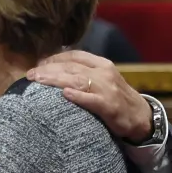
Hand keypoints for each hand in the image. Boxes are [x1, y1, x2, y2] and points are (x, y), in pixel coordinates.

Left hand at [26, 50, 152, 141]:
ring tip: (38, 81)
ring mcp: (107, 89)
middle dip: (48, 69)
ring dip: (56, 80)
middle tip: (30, 75)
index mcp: (101, 64)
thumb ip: (82, 73)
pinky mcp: (110, 106)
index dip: (54, 59)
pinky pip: (92, 100)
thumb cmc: (116, 98)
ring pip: (78, 80)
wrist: (141, 117)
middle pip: (71, 67)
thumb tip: (53, 71)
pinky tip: (65, 94)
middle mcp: (104, 73)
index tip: (37, 65)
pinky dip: (79, 97)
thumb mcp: (102, 79)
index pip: (73, 56)